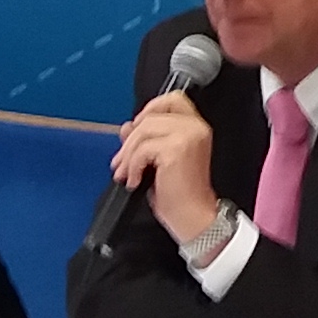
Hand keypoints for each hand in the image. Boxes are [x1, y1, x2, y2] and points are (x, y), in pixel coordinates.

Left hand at [108, 90, 220, 246]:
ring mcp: (188, 136)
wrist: (192, 217)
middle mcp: (195, 128)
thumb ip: (146, 140)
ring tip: (126, 174)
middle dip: (130, 141)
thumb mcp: (159, 161)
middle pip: (150, 116)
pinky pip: (142, 149)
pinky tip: (136, 181)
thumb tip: (127, 127)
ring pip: (143, 130)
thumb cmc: (181, 195)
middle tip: (121, 162)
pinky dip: (132, 166)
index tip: (134, 130)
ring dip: (128, 155)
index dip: (149, 110)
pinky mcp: (176, 149)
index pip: (171, 100)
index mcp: (195, 128)